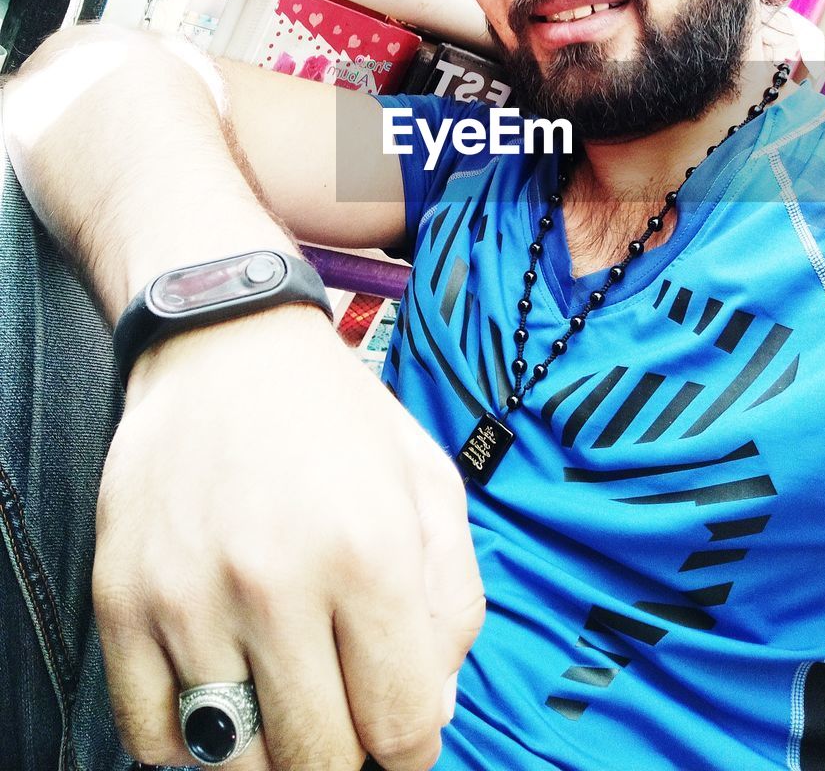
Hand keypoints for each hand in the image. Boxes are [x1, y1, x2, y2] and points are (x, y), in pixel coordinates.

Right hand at [93, 305, 483, 770]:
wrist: (226, 345)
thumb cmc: (338, 418)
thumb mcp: (429, 483)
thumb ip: (453, 601)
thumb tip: (432, 712)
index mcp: (369, 549)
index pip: (403, 725)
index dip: (412, 744)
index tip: (399, 724)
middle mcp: (276, 581)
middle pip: (320, 759)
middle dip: (346, 749)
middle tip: (343, 707)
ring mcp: (188, 595)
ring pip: (236, 761)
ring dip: (271, 749)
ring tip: (285, 692)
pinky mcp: (121, 600)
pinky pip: (151, 737)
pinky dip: (191, 739)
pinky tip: (222, 686)